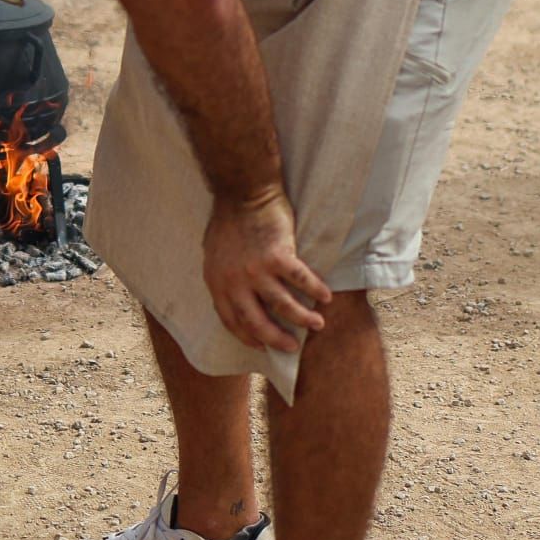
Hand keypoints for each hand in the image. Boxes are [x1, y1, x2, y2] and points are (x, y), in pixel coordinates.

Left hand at [202, 189, 329, 353]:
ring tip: (317, 325)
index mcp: (217, 282)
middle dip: (276, 339)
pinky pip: (302, 281)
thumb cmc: (228, 219)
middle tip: (292, 347)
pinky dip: (316, 290)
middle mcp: (236, 282)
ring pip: (284, 306)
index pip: (231, 320)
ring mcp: (257, 271)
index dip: (247, 336)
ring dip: (303, 319)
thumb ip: (223, 276)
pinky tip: (326, 297)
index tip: (261, 345)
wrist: (242, 191)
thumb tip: (233, 294)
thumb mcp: (213, 254)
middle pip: (257, 322)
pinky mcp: (279, 257)